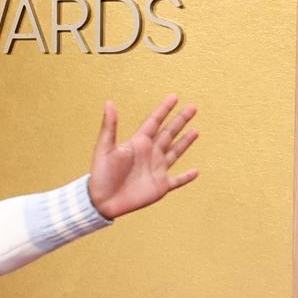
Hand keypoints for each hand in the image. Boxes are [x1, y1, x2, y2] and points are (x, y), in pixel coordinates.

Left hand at [88, 94, 198, 219]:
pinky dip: (186, 177)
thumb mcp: (105, 148)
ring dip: (185, 142)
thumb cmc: (101, 174)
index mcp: (138, 143)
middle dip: (180, 120)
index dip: (164, 109)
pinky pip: (177, 181)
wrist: (101, 201)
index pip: (154, 122)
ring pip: (175, 152)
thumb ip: (110, 126)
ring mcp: (156, 169)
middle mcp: (149, 154)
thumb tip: (109, 102)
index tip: (174, 97)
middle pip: (168, 133)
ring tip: (195, 131)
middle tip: (193, 107)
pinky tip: (196, 172)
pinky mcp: (160, 186)